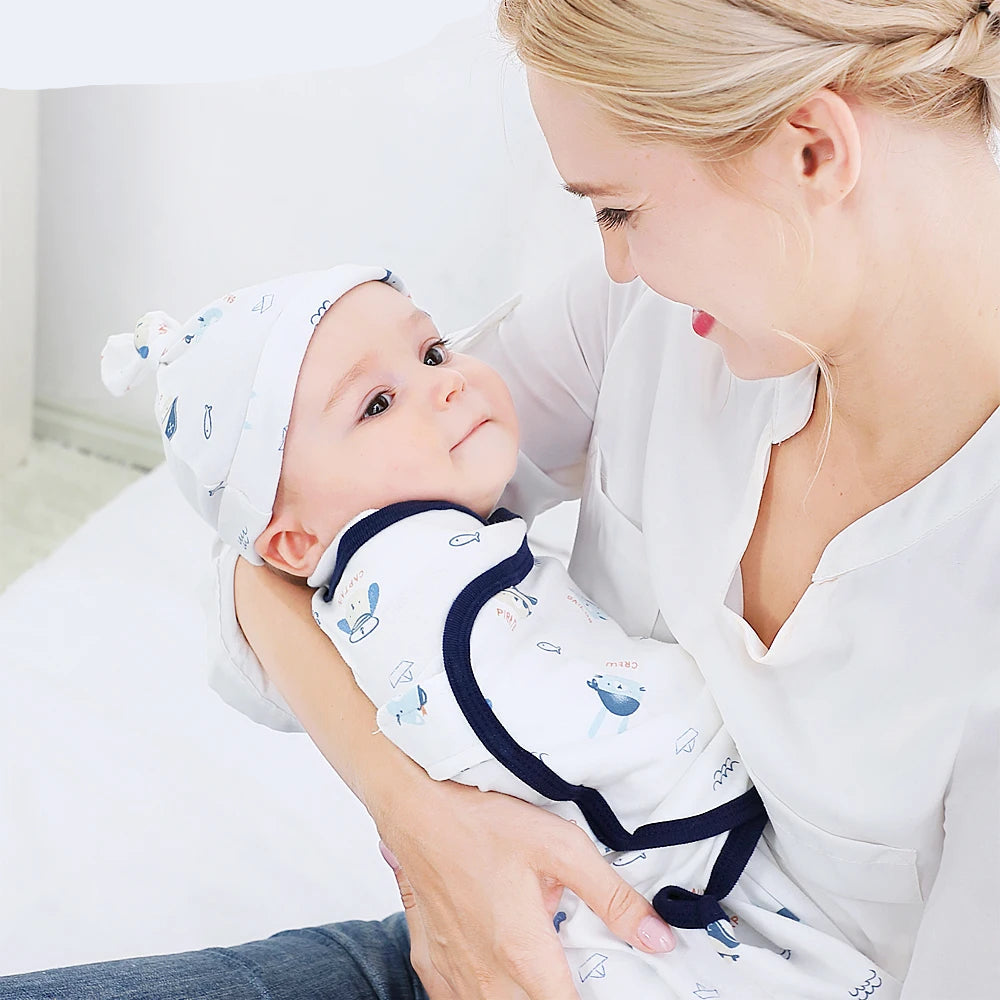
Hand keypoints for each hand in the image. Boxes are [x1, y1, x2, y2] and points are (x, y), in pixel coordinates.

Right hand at [374, 779, 674, 999]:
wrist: (415, 807)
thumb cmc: (483, 822)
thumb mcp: (561, 847)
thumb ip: (612, 896)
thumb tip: (658, 938)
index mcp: (524, 956)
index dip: (591, 998)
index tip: (603, 982)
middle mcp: (487, 978)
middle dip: (556, 990)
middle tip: (566, 959)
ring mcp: (453, 975)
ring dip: (520, 990)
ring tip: (535, 960)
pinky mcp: (429, 963)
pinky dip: (480, 990)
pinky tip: (494, 966)